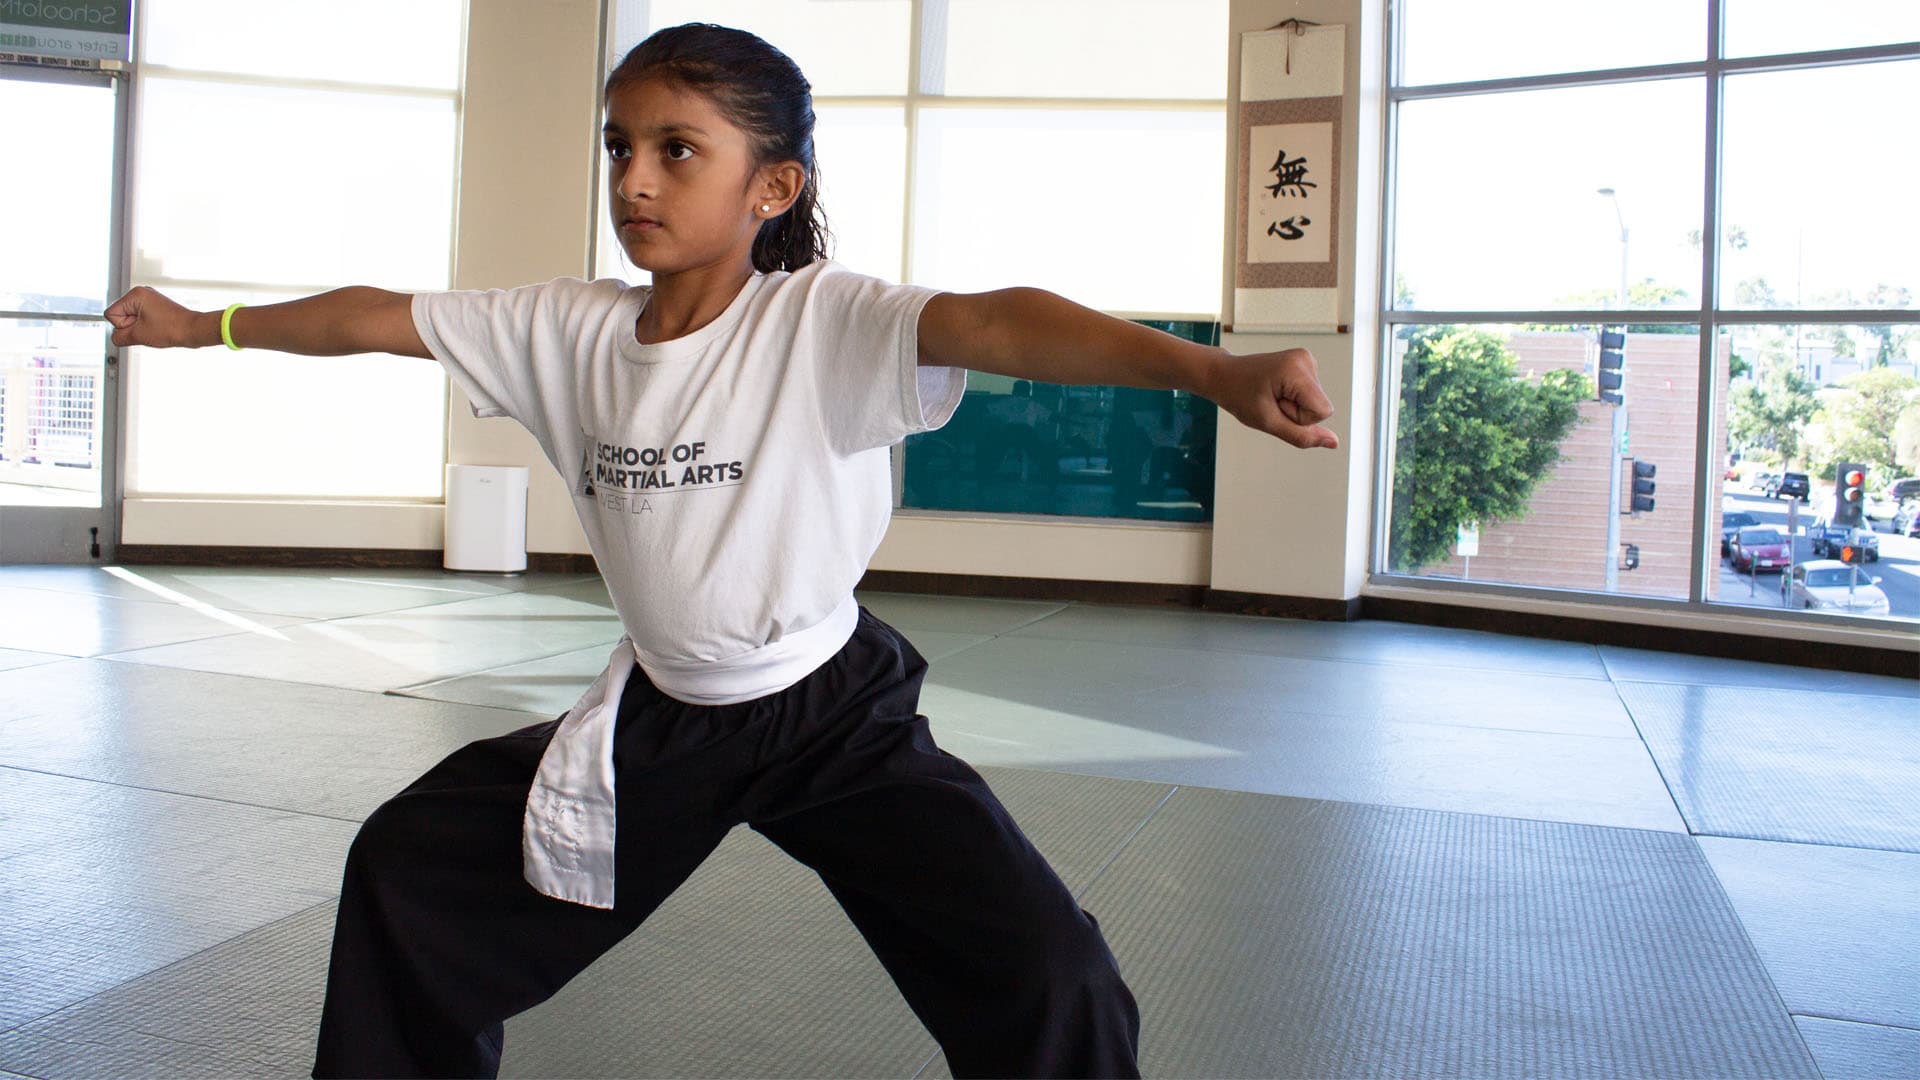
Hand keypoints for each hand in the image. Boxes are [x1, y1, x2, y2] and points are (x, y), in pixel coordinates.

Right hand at [104, 286, 203, 348]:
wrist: (193, 330)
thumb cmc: (172, 329)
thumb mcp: (138, 336)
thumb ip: (119, 337)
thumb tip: (115, 338)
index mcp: (135, 294)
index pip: (111, 314)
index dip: (122, 326)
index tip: (139, 327)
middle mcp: (141, 293)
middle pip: (120, 315)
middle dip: (131, 326)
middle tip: (149, 328)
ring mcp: (149, 299)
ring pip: (130, 319)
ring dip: (139, 328)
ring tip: (155, 329)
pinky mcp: (155, 307)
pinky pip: (140, 319)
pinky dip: (146, 327)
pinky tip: (157, 328)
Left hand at [1203, 347, 1338, 449]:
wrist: (1224, 375)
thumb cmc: (1239, 396)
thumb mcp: (1268, 422)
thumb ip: (1302, 436)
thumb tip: (1334, 443)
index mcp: (1298, 369)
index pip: (1323, 411)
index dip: (1300, 419)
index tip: (1276, 407)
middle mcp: (1306, 360)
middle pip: (1321, 407)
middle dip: (1296, 413)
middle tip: (1270, 402)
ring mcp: (1306, 360)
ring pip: (1316, 403)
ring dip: (1293, 406)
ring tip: (1270, 395)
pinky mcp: (1304, 364)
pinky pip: (1310, 396)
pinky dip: (1293, 399)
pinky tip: (1275, 390)